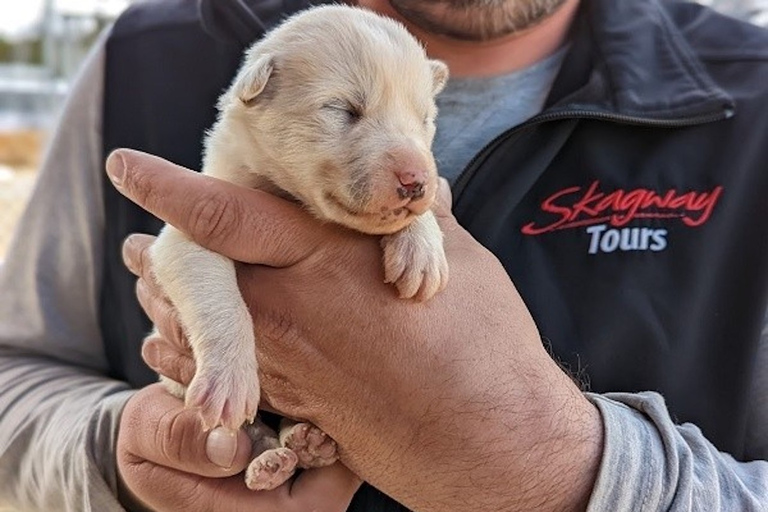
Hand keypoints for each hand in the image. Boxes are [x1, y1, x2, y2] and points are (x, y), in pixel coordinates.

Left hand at [110, 148, 601, 511]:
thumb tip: (418, 186)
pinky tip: (203, 349)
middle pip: (203, 274)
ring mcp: (290, 364)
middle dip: (170, 256)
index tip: (125, 166)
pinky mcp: (300, 401)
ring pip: (208, 330)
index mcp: (325, 263)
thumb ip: (418, 220)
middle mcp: (291, 314)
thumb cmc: (483, 347)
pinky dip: (208, 356)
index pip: (227, 216)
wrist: (489, 441)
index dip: (170, 188)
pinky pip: (236, 372)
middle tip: (141, 245)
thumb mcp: (458, 262)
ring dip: (180, 310)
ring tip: (159, 290)